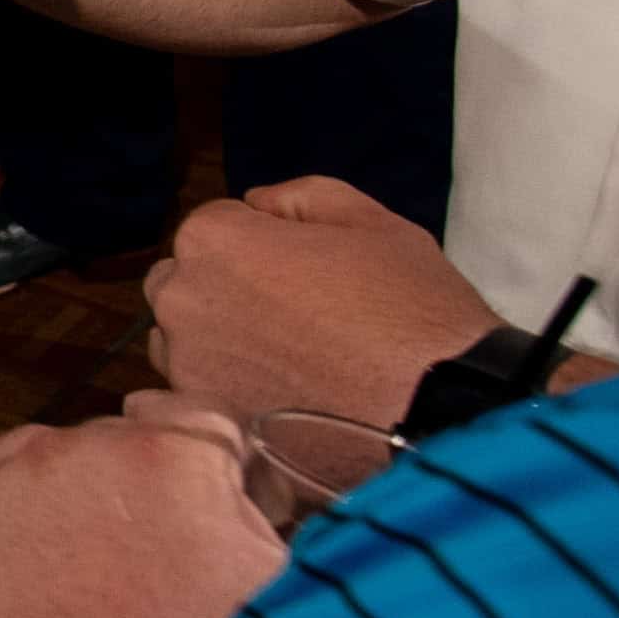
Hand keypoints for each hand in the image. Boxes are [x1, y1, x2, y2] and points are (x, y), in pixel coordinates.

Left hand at [0, 396, 285, 617]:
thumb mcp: (264, 599)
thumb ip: (261, 532)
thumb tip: (248, 499)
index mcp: (172, 455)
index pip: (206, 425)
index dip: (218, 472)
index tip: (220, 517)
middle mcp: (78, 445)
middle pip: (120, 443)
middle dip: (138, 492)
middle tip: (150, 574)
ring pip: (35, 455)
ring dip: (56, 493)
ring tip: (74, 568)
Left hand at [144, 175, 502, 430]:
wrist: (439, 410)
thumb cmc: (412, 308)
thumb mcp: (373, 222)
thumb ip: (300, 198)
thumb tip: (256, 204)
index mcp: (213, 239)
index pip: (217, 224)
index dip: (263, 241)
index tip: (305, 269)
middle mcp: (180, 298)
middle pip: (187, 280)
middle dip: (226, 287)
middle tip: (295, 314)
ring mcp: (184, 364)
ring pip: (182, 339)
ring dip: (219, 340)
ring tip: (291, 360)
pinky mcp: (202, 419)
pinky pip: (195, 391)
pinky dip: (225, 389)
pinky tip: (278, 397)